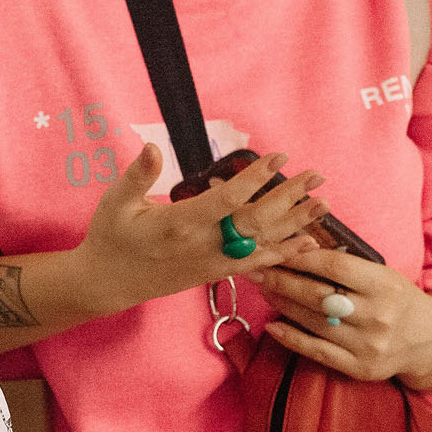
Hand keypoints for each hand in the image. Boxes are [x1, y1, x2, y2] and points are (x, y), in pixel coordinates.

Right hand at [70, 143, 325, 315]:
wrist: (108, 283)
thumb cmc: (110, 238)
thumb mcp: (116, 202)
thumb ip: (138, 175)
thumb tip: (152, 147)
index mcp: (180, 224)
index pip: (226, 200)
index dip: (255, 178)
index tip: (278, 158)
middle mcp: (203, 245)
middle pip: (255, 221)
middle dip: (289, 198)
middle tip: (317, 176)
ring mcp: (213, 262)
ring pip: (263, 243)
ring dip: (295, 224)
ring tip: (324, 206)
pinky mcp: (216, 272)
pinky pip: (257, 264)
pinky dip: (284, 253)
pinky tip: (308, 242)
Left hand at [253, 248, 431, 384]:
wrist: (427, 340)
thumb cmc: (396, 299)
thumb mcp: (382, 275)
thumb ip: (348, 265)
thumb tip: (299, 247)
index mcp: (385, 286)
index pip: (335, 267)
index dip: (301, 257)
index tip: (277, 248)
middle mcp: (377, 317)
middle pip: (318, 296)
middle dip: (282, 280)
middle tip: (258, 268)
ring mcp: (368, 345)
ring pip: (313, 322)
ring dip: (282, 304)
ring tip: (264, 288)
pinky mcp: (359, 368)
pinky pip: (316, 351)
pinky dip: (290, 337)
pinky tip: (272, 324)